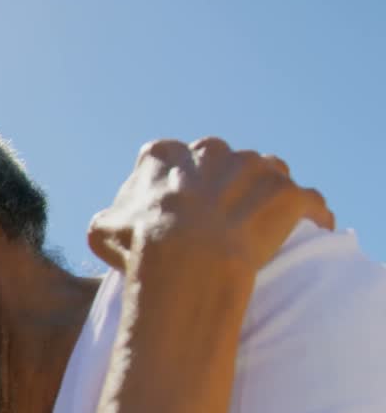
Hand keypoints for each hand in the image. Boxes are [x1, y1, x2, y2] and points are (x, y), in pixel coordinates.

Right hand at [88, 137, 334, 275]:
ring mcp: (253, 169)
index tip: (175, 207)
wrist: (187, 262)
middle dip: (223, 182)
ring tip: (263, 224)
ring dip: (266, 192)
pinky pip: (308, 201)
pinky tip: (309, 230)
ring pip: (267, 173)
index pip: (170, 158)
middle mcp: (211, 151)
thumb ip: (112, 215)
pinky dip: (310, 214)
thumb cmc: (140, 247)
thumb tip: (114, 219)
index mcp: (166, 155)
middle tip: (219, 218)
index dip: (174, 183)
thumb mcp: (103, 230)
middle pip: (222, 161)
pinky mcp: (287, 194)